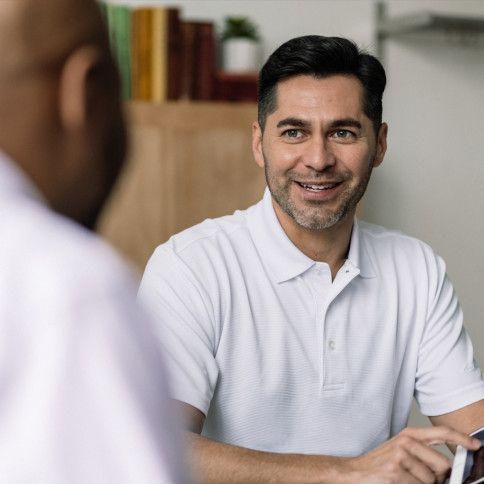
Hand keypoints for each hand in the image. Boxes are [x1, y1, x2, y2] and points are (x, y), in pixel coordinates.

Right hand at [345, 426, 480, 483]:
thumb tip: (448, 466)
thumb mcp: (402, 450)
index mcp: (409, 434)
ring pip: (432, 480)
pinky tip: (400, 483)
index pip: (441, 432)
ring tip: (407, 480)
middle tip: (423, 479)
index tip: (476, 445)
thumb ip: (423, 452)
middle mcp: (406, 441)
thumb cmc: (381, 463)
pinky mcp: (395, 470)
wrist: (356, 472)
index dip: (461, 438)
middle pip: (442, 464)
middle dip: (439, 478)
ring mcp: (400, 455)